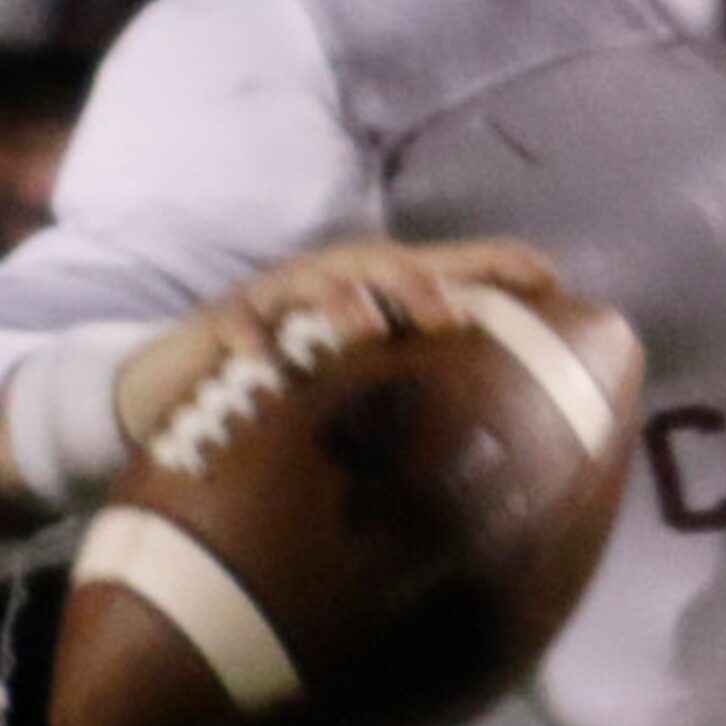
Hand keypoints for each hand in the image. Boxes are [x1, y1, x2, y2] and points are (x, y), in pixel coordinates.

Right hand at [110, 237, 559, 446]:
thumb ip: (420, 405)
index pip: (441, 268)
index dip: (493, 264)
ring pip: (311, 283)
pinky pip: (234, 326)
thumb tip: (510, 461)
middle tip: (452, 317)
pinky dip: (250, 338)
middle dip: (420, 282)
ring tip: (368, 327)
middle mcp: (327, 289)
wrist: (177, 391)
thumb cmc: (290, 392)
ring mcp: (274, 304)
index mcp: (372, 298)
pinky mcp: (220, 330)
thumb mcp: (359, 392)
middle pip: (381, 266)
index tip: (549, 277)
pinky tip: (265, 359)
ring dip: (341, 299)